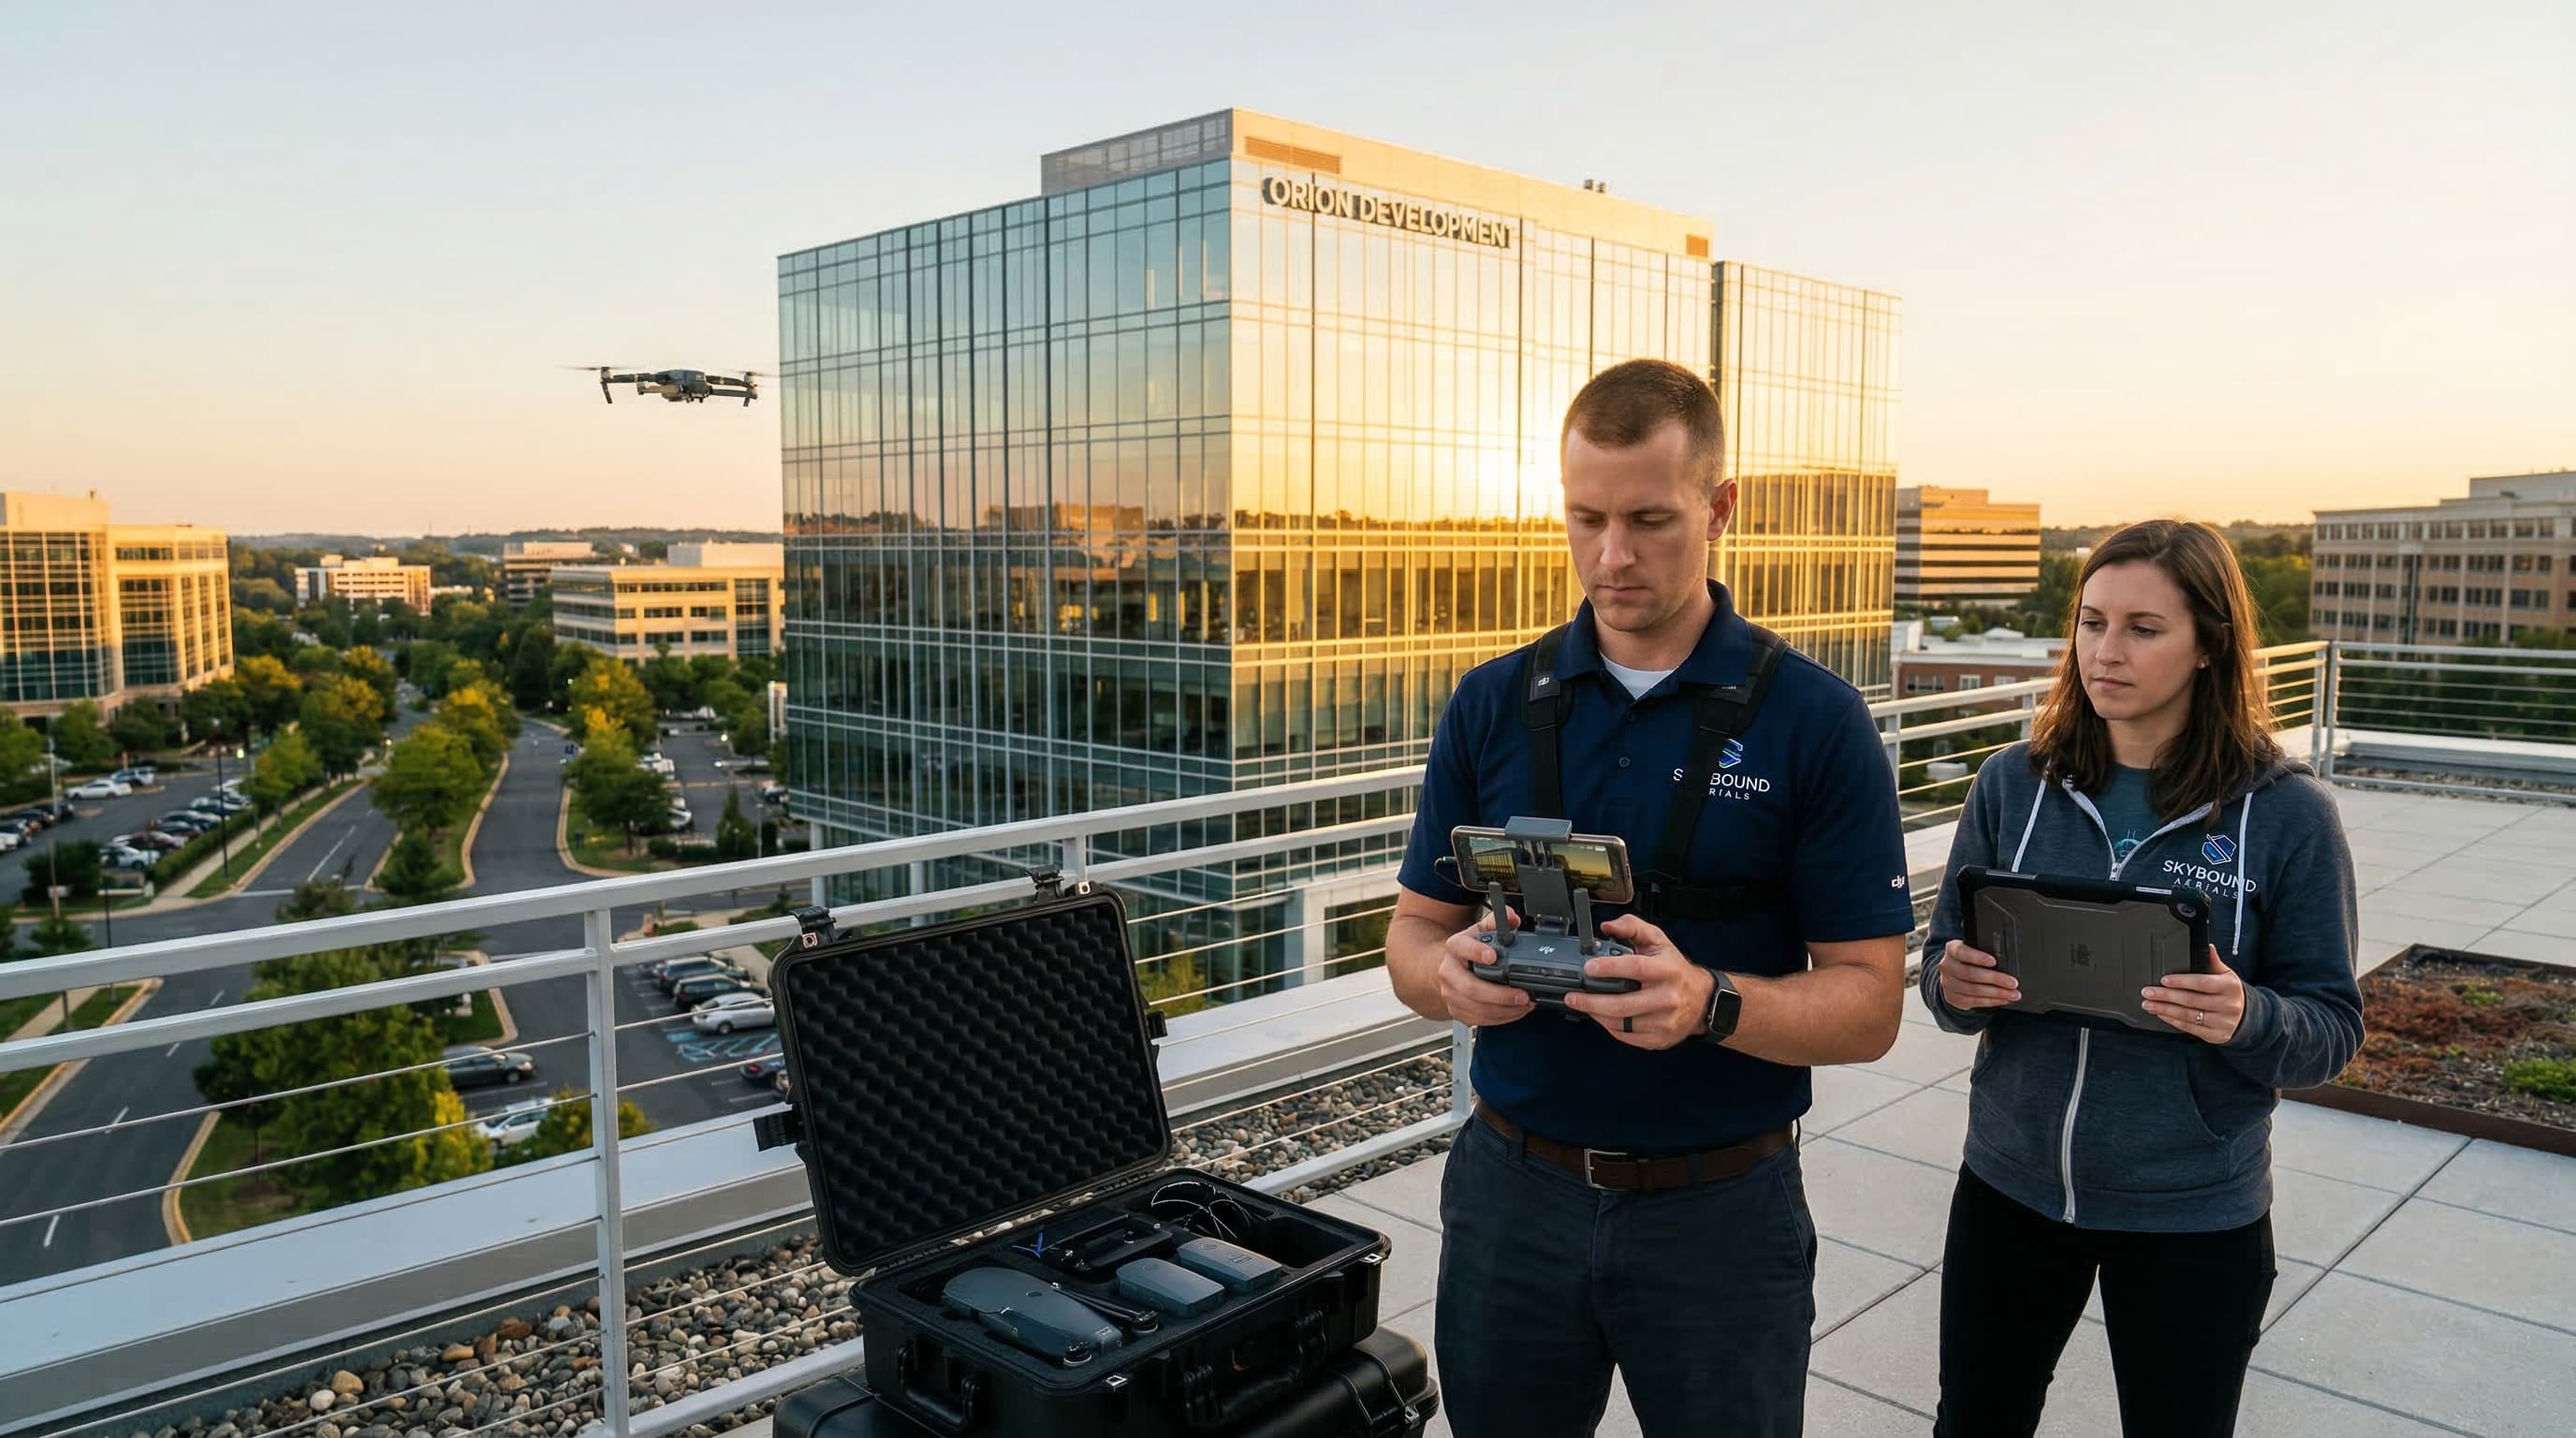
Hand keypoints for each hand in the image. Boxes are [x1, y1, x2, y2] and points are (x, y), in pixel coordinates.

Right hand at [1436, 907, 1536, 1027]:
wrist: (1449, 967)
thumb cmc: (1468, 949)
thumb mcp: (1480, 930)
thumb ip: (1497, 921)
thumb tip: (1513, 918)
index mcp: (1455, 947)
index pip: (1462, 947)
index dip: (1477, 952)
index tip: (1493, 956)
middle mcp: (1448, 972)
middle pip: (1471, 988)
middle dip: (1500, 995)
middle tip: (1522, 994)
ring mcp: (1451, 994)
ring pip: (1477, 1008)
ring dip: (1505, 1010)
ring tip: (1525, 1004)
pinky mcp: (1456, 1011)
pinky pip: (1479, 1020)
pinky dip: (1501, 1018)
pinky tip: (1515, 1011)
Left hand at [1562, 915, 1715, 1050]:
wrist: (1702, 1001)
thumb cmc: (1676, 969)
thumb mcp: (1658, 941)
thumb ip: (1632, 927)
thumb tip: (1607, 927)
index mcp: (1668, 970)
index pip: (1636, 968)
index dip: (1609, 968)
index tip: (1588, 968)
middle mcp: (1667, 997)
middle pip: (1623, 1004)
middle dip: (1592, 1001)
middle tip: (1572, 996)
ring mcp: (1664, 1021)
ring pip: (1621, 1023)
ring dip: (1596, 1015)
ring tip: (1583, 1005)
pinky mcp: (1659, 1039)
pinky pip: (1626, 1036)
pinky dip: (1609, 1027)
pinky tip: (1601, 1017)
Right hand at [1937, 940, 2019, 1010]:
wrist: (1953, 974)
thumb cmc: (1968, 959)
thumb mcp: (1972, 949)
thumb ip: (1984, 951)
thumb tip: (2007, 961)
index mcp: (1952, 950)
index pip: (1962, 952)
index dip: (1978, 957)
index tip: (1993, 961)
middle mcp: (1947, 966)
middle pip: (1971, 974)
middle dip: (1995, 979)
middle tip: (2013, 983)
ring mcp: (1948, 983)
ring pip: (1974, 990)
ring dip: (1997, 993)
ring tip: (2013, 994)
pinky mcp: (1953, 997)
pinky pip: (1974, 1001)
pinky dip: (1991, 1001)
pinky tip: (2003, 999)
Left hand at [2143, 947, 2245, 1043]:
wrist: (2248, 1017)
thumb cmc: (2231, 992)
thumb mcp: (2227, 975)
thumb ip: (2214, 962)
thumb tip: (2207, 947)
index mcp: (2229, 987)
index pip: (2202, 983)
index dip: (2181, 981)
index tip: (2164, 980)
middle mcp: (2227, 1005)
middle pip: (2191, 1000)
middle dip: (2166, 996)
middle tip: (2148, 992)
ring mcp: (2222, 1022)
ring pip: (2188, 1015)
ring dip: (2165, 1009)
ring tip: (2148, 1004)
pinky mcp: (2216, 1035)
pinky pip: (2191, 1028)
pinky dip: (2173, 1021)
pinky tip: (2162, 1015)